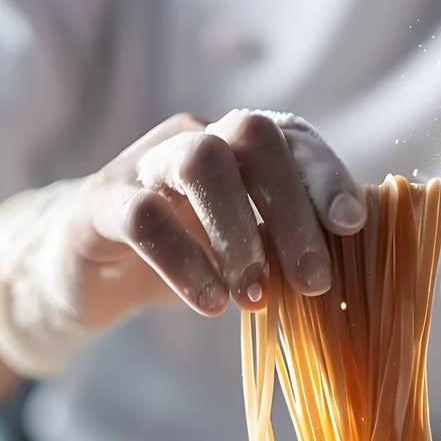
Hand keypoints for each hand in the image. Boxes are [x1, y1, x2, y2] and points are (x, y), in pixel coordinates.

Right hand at [0, 109, 364, 376]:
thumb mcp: (247, 251)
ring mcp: (142, 166)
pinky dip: (185, 262)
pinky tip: (210, 303)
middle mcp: (194, 139)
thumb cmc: (186, 259)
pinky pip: (143, 215)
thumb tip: (355, 268)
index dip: (326, 176)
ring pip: (199, 161)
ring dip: (239, 233)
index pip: (292, 138)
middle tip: (313, 281)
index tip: (352, 225)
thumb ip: (289, 246)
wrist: (85, 274)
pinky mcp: (99, 205)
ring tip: (256, 298)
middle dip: (292, 208)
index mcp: (237, 147)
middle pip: (251, 137)